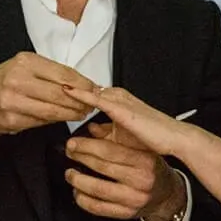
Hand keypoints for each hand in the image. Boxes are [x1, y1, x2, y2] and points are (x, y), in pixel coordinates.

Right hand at [0, 52, 97, 135]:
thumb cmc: (7, 80)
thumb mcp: (26, 67)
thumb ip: (52, 74)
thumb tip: (84, 84)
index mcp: (25, 62)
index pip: (63, 74)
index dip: (83, 84)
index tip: (96, 89)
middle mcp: (18, 80)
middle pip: (60, 94)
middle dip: (80, 101)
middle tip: (91, 105)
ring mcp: (13, 101)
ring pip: (53, 110)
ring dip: (71, 113)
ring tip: (81, 113)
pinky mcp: (12, 120)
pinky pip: (42, 121)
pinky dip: (56, 120)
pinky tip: (63, 118)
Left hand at [61, 118, 186, 220]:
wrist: (167, 194)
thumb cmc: (151, 167)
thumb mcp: (141, 148)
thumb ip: (116, 137)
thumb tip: (92, 128)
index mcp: (145, 160)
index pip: (111, 151)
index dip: (87, 146)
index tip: (73, 143)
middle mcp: (141, 180)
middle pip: (103, 167)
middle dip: (80, 159)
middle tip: (69, 153)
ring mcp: (134, 198)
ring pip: (99, 189)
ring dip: (78, 181)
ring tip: (70, 174)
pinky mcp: (127, 213)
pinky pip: (100, 208)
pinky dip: (84, 200)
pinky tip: (77, 192)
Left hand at [65, 85, 195, 160]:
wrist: (173, 138)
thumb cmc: (152, 138)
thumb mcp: (122, 134)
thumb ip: (105, 130)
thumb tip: (91, 129)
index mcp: (118, 99)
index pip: (91, 92)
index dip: (74, 89)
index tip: (55, 87)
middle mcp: (118, 95)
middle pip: (88, 88)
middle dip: (69, 85)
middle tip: (48, 81)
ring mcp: (120, 100)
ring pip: (89, 90)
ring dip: (71, 87)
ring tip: (52, 83)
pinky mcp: (121, 108)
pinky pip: (96, 98)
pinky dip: (81, 93)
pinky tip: (67, 90)